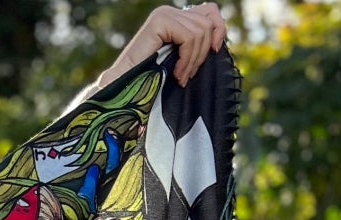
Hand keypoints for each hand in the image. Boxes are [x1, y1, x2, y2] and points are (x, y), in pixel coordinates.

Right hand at [108, 3, 227, 85]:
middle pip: (208, 22)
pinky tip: (177, 74)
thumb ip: (193, 44)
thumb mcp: (177, 57)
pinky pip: (189, 37)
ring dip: (194, 60)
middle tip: (188, 75)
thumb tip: (218, 40)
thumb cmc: (147, 78)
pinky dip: (187, 59)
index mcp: (174, 17)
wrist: (121, 87)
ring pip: (201, 31)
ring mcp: (164, 14)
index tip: (214, 52)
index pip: (209, 12)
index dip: (218, 29)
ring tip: (181, 78)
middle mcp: (169, 11)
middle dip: (203, 53)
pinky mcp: (160, 22)